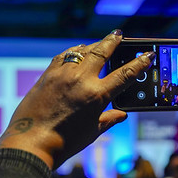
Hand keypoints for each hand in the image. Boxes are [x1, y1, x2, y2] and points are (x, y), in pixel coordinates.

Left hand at [0, 30, 155, 168]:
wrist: (31, 143)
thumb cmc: (63, 142)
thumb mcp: (92, 132)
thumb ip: (108, 120)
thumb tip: (121, 115)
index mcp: (97, 96)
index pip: (125, 75)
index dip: (139, 63)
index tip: (147, 55)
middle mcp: (81, 80)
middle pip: (102, 52)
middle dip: (113, 41)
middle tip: (119, 34)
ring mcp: (62, 75)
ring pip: (82, 51)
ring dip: (94, 45)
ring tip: (101, 42)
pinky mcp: (47, 75)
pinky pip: (64, 57)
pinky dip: (74, 52)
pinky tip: (78, 52)